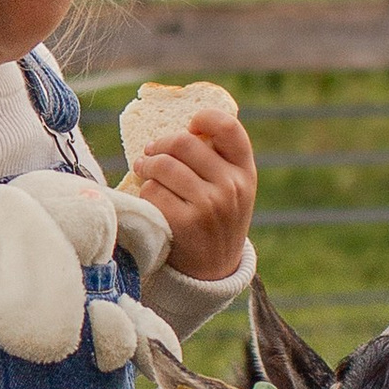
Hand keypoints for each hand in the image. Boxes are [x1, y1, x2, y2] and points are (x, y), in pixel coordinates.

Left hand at [130, 115, 257, 280]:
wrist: (214, 270)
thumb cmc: (216, 219)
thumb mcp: (231, 189)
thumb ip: (217, 159)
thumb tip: (182, 125)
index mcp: (245, 171)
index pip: (229, 128)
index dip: (204, 118)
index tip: (190, 125)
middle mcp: (231, 186)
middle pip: (183, 142)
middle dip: (159, 145)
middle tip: (149, 152)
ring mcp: (209, 205)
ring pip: (163, 166)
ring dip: (146, 167)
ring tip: (143, 170)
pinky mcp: (185, 223)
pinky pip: (152, 192)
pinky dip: (145, 194)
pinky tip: (151, 200)